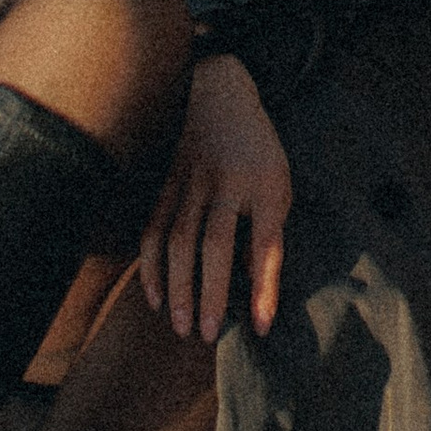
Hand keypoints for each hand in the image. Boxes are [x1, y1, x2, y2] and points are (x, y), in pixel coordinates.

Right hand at [140, 54, 291, 343]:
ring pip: (179, 240)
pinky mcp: (168, 183)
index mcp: (266, 185)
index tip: (262, 327)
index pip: (266, 243)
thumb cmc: (258, 151)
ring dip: (178, 286)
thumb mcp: (278, 185)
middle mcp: (227, 184)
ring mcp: (192, 182)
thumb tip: (252, 287)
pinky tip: (154, 296)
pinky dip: (152, 265)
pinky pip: (155, 228)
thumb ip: (267, 234)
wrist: (220, 95)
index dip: (264, 286)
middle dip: (210, 293)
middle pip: (214, 245)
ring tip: (180, 326)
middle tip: (207, 336)